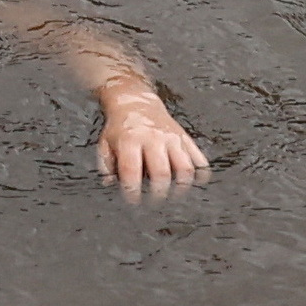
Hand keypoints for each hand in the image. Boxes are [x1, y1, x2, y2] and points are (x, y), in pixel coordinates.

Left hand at [96, 88, 210, 195]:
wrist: (135, 102)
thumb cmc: (119, 128)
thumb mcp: (105, 144)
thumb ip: (106, 167)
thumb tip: (110, 186)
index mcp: (130, 140)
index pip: (131, 171)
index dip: (132, 190)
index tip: (133, 201)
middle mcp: (153, 138)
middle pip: (162, 172)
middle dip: (159, 193)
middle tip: (155, 202)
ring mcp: (172, 137)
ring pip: (185, 167)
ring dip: (182, 186)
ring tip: (175, 195)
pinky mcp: (184, 137)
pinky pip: (199, 158)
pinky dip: (200, 174)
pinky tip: (194, 184)